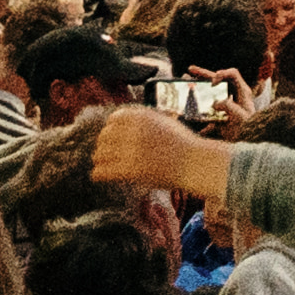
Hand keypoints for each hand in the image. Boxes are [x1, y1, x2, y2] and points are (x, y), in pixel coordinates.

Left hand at [97, 106, 240, 198]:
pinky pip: (102, 172)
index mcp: (141, 117)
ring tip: (104, 167)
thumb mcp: (164, 121)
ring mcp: (131, 151)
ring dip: (100, 161)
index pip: (112, 120)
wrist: (195, 163)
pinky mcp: (129, 170)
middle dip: (104, 147)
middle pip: (104, 138)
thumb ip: (144, 119)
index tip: (112, 140)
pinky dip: (99, 175)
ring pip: (100, 155)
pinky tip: (101, 177)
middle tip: (106, 156)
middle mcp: (133, 131)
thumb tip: (121, 122)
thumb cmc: (183, 144)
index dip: (110, 130)